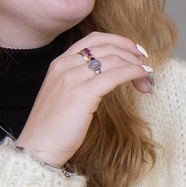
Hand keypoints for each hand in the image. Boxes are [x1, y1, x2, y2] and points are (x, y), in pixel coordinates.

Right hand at [12, 32, 152, 166]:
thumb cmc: (54, 127)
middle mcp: (64, 65)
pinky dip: (133, 73)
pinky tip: (142, 79)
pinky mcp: (83, 93)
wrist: (38, 147)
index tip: (136, 51)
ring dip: (136, 67)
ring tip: (147, 79)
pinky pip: (115, 75)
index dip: (120, 41)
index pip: (94, 39)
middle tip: (146, 69)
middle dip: (132, 56)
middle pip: (107, 48)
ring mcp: (72, 78)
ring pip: (114, 60)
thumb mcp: (66, 94)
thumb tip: (112, 75)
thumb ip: (82, 80)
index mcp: (59, 63)